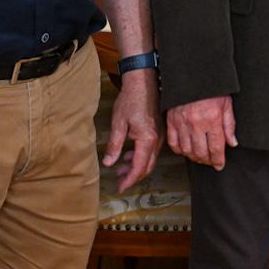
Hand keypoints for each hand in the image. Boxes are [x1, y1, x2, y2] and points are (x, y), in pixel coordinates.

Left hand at [102, 70, 161, 190]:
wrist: (143, 81)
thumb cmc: (131, 99)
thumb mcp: (118, 123)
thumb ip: (114, 145)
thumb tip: (109, 163)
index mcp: (147, 139)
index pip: (139, 168)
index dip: (129, 180)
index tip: (120, 187)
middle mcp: (157, 139)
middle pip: (147, 166)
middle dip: (133, 176)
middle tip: (119, 181)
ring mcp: (159, 135)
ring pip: (150, 159)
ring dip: (136, 166)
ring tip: (120, 168)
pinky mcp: (158, 130)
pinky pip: (151, 150)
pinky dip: (140, 156)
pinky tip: (128, 154)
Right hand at [166, 94, 236, 169]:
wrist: (193, 74)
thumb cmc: (212, 87)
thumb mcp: (226, 103)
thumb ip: (229, 125)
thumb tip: (232, 143)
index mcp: (212, 119)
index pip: (216, 148)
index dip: (218, 160)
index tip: (220, 164)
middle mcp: (196, 123)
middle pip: (201, 152)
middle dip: (207, 160)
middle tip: (211, 161)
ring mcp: (182, 123)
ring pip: (187, 150)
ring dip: (194, 157)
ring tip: (200, 157)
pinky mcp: (171, 121)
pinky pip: (174, 143)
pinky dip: (180, 150)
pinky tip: (186, 150)